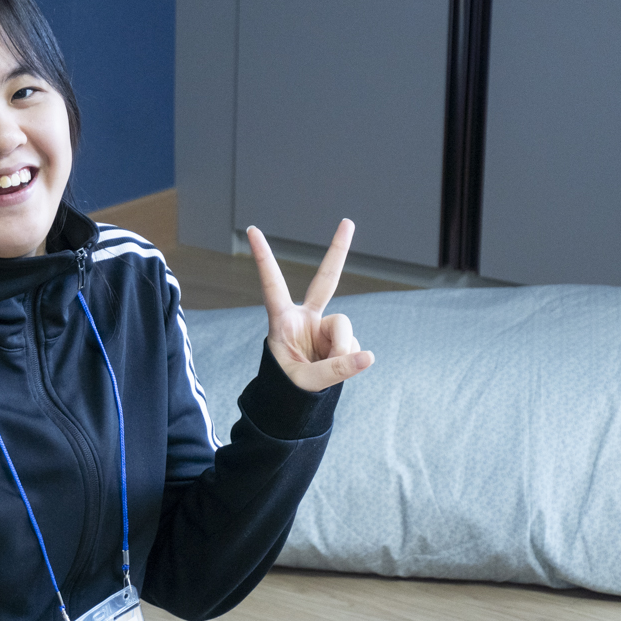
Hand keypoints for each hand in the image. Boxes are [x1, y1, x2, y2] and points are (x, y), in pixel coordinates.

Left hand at [249, 220, 374, 391]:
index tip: (252, 230)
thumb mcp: (305, 382)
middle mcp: (306, 317)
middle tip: (347, 222)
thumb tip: (368, 357)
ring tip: (327, 368)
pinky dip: (350, 360)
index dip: (264, 258)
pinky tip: (337, 367)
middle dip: (338, 250)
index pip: (273, 285)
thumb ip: (334, 370)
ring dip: (342, 351)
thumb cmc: (289, 388)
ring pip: (345, 329)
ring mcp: (325, 326)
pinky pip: (355, 346)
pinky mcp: (341, 338)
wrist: (297, 399)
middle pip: (326, 279)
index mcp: (283, 321)